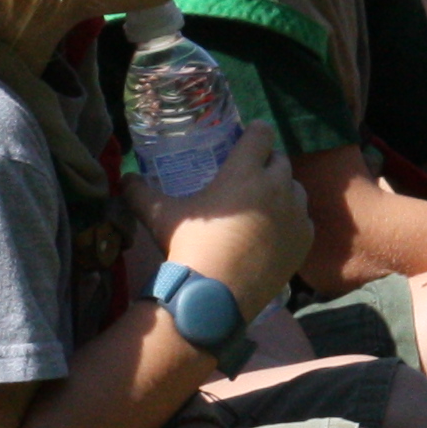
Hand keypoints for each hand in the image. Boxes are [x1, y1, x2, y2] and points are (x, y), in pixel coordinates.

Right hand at [151, 125, 309, 316]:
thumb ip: (140, 192)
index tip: (248, 136)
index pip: (261, 134)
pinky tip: (273, 232)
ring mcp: (294, 215)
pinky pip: (302, 220)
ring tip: (263, 204)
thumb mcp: (161, 215)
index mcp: (244, 172)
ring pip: (295, 189)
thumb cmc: (190, 246)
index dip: (255, 131)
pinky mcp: (303, 241)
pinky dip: (291, 220)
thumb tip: (123, 179)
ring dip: (282, 190)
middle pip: (281, 160)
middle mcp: (276, 187)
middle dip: (267, 162)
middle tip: (249, 174)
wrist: (216, 296)